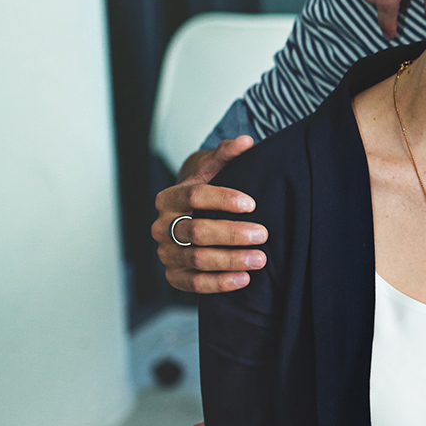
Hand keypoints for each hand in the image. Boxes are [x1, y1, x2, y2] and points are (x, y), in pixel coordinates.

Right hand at [152, 136, 267, 292]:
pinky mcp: (173, 275)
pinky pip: (194, 283)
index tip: (252, 203)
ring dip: (230, 260)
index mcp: (169, 198)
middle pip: (195, 231)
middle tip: (263, 234)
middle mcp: (161, 226)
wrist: (193, 214)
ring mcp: (166, 252)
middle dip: (232, 233)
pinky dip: (219, 283)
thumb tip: (245, 141)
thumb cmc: (209, 189)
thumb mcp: (215, 169)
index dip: (222, 199)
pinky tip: (244, 279)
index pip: (193, 196)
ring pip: (196, 259)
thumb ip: (228, 154)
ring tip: (260, 258)